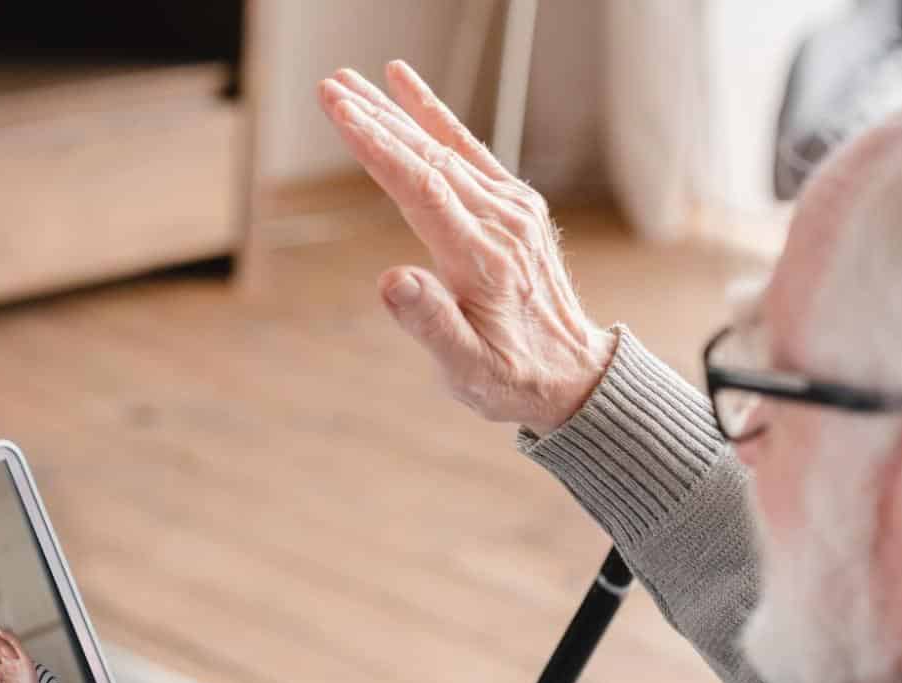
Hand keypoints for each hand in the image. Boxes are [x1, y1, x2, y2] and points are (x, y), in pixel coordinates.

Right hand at [317, 62, 615, 433]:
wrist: (573, 375)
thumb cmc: (511, 379)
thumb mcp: (467, 370)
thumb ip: (430, 323)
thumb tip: (390, 281)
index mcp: (482, 261)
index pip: (422, 190)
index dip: (379, 149)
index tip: (342, 113)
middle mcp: (501, 223)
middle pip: (429, 159)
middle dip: (376, 120)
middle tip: (328, 87)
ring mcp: (512, 209)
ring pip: (445, 148)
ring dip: (395, 112)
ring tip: (348, 82)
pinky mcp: (515, 204)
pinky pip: (469, 150)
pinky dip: (435, 116)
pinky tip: (403, 87)